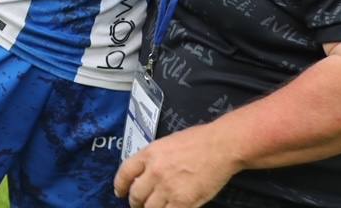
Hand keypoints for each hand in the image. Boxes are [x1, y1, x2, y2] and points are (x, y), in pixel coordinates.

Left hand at [114, 123, 234, 207]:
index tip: (120, 192)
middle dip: (136, 202)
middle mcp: (154, 171)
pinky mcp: (183, 202)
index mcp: (149, 153)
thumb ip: (155, 158)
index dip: (120, 185)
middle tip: (140, 204)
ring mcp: (168, 188)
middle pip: (135, 195)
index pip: (125, 173)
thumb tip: (146, 173)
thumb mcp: (168, 142)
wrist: (221, 146)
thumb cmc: (198, 140)